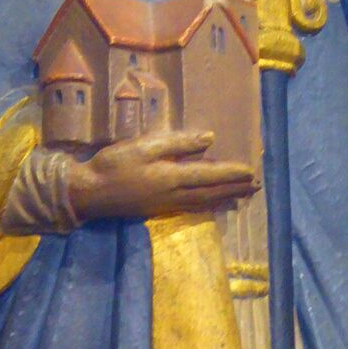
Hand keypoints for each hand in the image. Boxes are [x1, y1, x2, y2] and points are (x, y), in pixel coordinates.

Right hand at [67, 130, 259, 221]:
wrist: (90, 192)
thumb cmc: (115, 164)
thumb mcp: (145, 146)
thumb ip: (177, 143)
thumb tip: (209, 139)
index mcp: (173, 177)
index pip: (210, 175)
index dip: (232, 173)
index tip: (252, 171)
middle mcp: (175, 194)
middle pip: (212, 192)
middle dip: (236, 188)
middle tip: (257, 186)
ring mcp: (167, 204)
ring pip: (204, 202)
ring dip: (226, 197)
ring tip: (244, 194)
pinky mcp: (159, 208)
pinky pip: (193, 207)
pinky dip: (209, 204)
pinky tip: (214, 202)